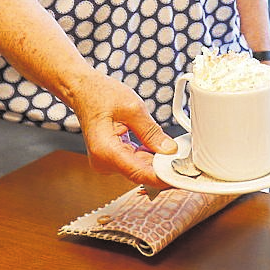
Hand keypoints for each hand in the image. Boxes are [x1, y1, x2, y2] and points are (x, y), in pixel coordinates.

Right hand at [69, 71, 177, 187]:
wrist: (84, 91)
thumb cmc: (102, 95)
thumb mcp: (133, 108)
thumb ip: (151, 132)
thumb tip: (169, 150)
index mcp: (106, 151)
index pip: (139, 173)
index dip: (162, 177)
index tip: (180, 177)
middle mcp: (103, 162)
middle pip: (140, 172)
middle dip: (163, 168)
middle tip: (185, 161)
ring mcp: (106, 162)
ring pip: (139, 168)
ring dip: (156, 161)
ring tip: (174, 150)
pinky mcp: (111, 158)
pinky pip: (134, 161)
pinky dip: (148, 156)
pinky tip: (160, 148)